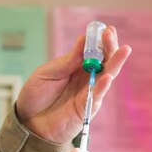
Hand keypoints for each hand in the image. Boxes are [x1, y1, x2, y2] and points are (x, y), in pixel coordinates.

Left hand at [16, 26, 131, 143]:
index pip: (94, 51)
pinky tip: (108, 77)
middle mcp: (86, 79)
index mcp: (76, 67)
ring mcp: (88, 93)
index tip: (106, 29)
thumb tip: (82, 40)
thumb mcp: (47, 73)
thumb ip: (67, 61)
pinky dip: (102, 87)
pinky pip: (96, 97)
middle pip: (105, 61)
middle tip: (111, 34)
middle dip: (111, 47)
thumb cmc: (36, 96)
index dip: (101, 40)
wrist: (28, 122)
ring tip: (123, 51)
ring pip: (107, 77)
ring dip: (115, 64)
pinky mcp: (86, 109)